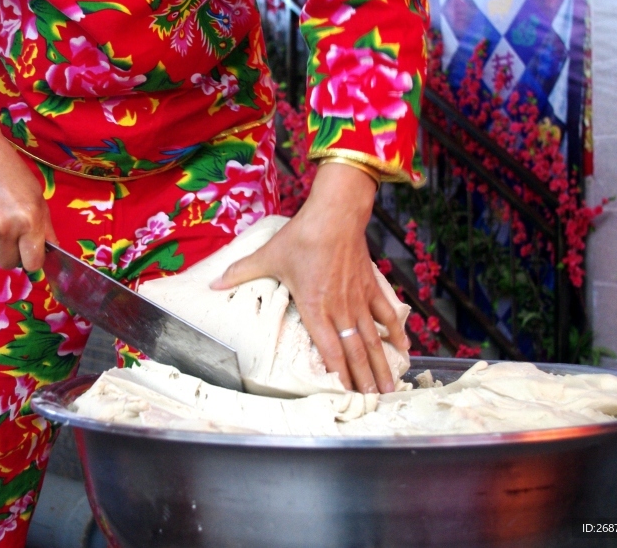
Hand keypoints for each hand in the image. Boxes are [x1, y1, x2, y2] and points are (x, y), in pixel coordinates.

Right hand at [0, 87, 55, 270]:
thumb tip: (53, 251)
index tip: (30, 253)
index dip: (32, 259)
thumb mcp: (37, 198)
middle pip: (9, 263)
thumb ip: (45, 228)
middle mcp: (5, 229)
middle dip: (12, 254)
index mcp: (29, 222)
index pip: (32, 263)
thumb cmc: (12, 175)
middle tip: (11, 237)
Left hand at [210, 162, 410, 392]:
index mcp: (315, 307)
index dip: (338, 374)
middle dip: (364, 379)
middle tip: (372, 402)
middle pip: (354, 351)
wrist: (335, 214)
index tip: (345, 394)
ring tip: (389, 388)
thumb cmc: (302, 237)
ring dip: (381, 364)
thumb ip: (241, 272)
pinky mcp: (371, 286)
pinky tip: (403, 349)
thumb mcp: (268, 256)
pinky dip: (396, 332)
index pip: (329, 349)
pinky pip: (386, 314)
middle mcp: (340, 309)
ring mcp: (358, 299)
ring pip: (372, 339)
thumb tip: (213, 283)